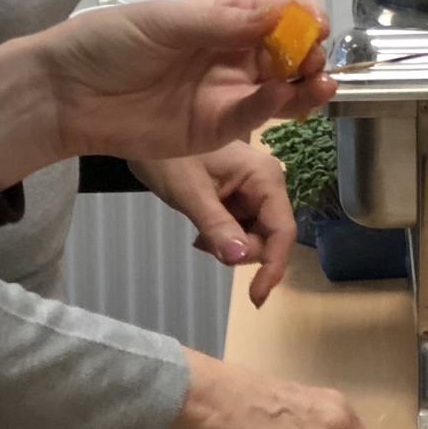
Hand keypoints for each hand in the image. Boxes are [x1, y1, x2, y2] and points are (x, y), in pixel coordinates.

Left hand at [0, 0, 332, 187]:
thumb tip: (280, 13)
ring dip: (308, 85)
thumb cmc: (108, 43)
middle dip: (312, 53)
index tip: (315, 24)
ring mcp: (227, 94)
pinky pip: (254, 118)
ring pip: (284, 90)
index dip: (303, 17)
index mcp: (223, 20)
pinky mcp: (216, 130)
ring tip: (321, 81)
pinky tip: (280, 93)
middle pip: (290, 53)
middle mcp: (233, 55)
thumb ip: (223, 22)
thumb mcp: (165, 21)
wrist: (64, 94)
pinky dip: (273, 106)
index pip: (279, 14)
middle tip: (315, 57)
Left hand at [134, 144, 297, 307]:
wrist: (144, 130)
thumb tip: (239, 258)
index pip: (283, 230)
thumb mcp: (190, 194)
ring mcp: (256, 190)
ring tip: (200, 234)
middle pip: (270, 237)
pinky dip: (226, 238)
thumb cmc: (168, 157)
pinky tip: (204, 230)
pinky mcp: (242, 195)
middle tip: (204, 243)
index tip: (255, 298)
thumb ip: (216, 226)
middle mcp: (268, 183)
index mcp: (265, 177)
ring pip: (257, 236)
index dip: (272, 266)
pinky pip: (244, 228)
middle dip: (243, 251)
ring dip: (232, 245)